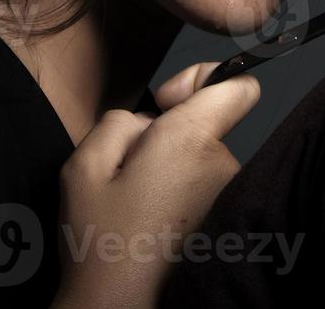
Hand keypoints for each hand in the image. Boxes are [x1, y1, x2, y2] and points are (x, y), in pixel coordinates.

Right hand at [53, 63, 258, 307]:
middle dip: (167, 139)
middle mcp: (223, 165)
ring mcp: (229, 198)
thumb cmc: (101, 245)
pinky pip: (204, 192)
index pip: (239, 85)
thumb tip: (149, 119)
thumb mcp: (85, 166)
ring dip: (172, 174)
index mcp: (191, 141)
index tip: (166, 103)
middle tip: (128, 175)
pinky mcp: (228, 224)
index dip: (202, 80)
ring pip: (200, 161)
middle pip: (205, 125)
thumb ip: (120, 120)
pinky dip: (180, 200)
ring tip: (137, 208)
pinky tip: (152, 227)